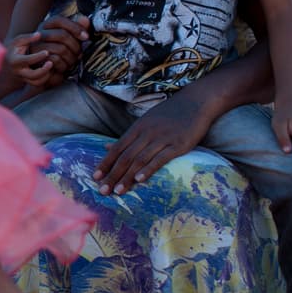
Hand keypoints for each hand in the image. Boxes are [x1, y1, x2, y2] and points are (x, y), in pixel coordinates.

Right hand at [6, 33, 54, 88]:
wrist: (7, 61)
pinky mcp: (28, 81)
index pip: (27, 60)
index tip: (46, 52)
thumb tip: (39, 35)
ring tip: (51, 66)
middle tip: (51, 62)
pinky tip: (50, 69)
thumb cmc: (14, 48)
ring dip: (46, 75)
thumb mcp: (18, 41)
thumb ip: (28, 37)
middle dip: (43, 70)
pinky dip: (46, 78)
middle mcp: (18, 71)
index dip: (38, 56)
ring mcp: (23, 78)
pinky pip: (38, 84)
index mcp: (15, 60)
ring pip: (36, 82)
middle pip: (32, 75)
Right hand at [31, 14, 91, 80]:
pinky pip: (56, 60)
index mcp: (46, 26)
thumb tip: (85, 19)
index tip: (86, 37)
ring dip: (71, 58)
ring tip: (72, 61)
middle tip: (80, 54)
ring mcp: (36, 47)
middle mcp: (39, 34)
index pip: (60, 20)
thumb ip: (77, 28)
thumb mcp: (69, 39)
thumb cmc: (58, 52)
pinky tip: (64, 67)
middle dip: (76, 46)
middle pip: (62, 35)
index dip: (75, 27)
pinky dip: (64, 65)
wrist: (45, 71)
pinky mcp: (37, 60)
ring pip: (61, 49)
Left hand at [93, 94, 213, 194]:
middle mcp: (147, 133)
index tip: (95, 178)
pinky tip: (140, 180)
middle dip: (113, 175)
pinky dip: (149, 169)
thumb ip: (127, 137)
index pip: (117, 148)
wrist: (196, 102)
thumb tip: (105, 147)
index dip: (105, 163)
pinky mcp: (178, 144)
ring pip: (140, 159)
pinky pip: (161, 158)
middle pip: (126, 157)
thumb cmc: (169, 114)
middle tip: (103, 191)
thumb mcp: (145, 122)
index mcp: (137, 128)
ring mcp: (162, 138)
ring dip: (127, 177)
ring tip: (118, 191)